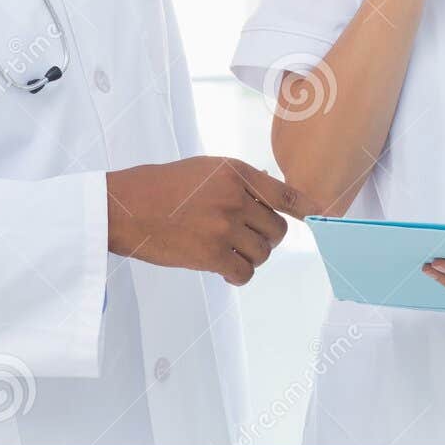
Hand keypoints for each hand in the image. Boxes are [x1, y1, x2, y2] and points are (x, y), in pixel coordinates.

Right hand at [106, 158, 313, 284]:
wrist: (124, 208)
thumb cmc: (160, 187)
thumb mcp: (205, 169)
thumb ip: (239, 181)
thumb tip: (271, 196)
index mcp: (235, 172)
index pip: (284, 193)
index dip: (307, 208)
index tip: (321, 216)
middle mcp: (235, 197)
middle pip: (276, 229)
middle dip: (266, 238)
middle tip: (246, 240)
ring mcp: (224, 226)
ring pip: (262, 253)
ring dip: (251, 257)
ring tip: (230, 253)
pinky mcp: (210, 254)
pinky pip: (244, 272)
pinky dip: (239, 275)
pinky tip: (226, 270)